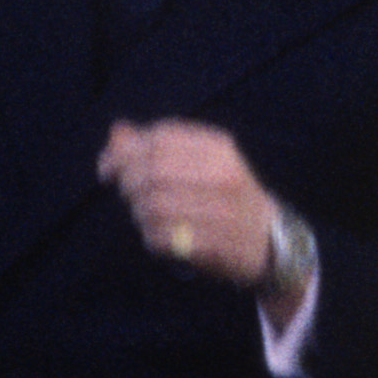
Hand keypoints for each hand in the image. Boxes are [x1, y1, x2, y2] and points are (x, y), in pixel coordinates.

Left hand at [98, 120, 278, 289]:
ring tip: (146, 216)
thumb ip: (158, 146)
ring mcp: (220, 211)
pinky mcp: (213, 244)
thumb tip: (117, 133)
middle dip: (128, 183)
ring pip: (153, 205)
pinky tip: (159, 236)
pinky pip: (162, 236)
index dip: (125, 152)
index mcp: (219, 149)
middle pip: (153, 170)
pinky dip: (151, 236)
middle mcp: (222, 176)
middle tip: (126, 194)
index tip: (107, 168)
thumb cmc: (226, 196)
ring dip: (139, 212)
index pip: (161, 138)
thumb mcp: (202, 161)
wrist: (269, 241)